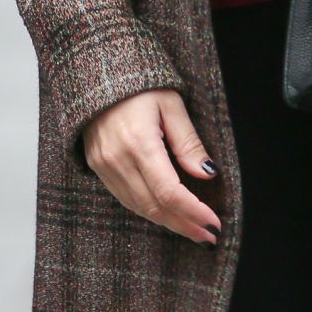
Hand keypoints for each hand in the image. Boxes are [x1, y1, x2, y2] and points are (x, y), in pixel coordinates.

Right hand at [82, 89, 220, 245]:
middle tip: (209, 236)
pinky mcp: (97, 167)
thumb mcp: (172, 106)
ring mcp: (104, 166)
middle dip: (184, 225)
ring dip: (168, 222)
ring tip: (193, 230)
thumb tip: (208, 174)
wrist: (98, 75)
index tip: (214, 223)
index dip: (193, 212)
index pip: (169, 192)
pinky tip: (167, 214)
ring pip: (138, 208)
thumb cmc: (140, 86)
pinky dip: (148, 210)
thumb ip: (189, 143)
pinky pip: (125, 198)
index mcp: (139, 143)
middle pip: (154, 207)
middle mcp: (118, 159)